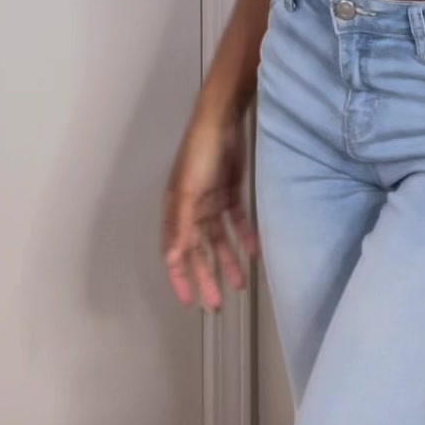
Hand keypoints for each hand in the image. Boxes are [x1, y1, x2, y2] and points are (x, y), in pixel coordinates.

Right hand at [162, 107, 258, 310]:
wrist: (222, 119)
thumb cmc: (200, 154)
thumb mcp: (188, 191)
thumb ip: (181, 226)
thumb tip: (171, 259)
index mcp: (177, 212)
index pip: (176, 253)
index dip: (182, 278)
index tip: (190, 303)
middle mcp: (193, 210)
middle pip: (200, 251)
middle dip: (208, 277)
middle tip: (218, 304)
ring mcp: (212, 201)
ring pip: (220, 240)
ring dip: (228, 261)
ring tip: (240, 284)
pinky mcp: (231, 191)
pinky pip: (237, 221)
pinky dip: (245, 236)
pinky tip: (254, 252)